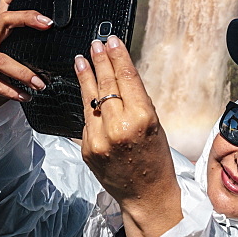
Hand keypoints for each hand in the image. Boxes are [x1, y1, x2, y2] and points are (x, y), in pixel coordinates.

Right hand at [0, 0, 53, 134]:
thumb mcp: (15, 70)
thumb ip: (29, 60)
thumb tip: (59, 57)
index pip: (4, 8)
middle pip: (2, 21)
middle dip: (25, 19)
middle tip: (47, 25)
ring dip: (22, 71)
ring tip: (39, 83)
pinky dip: (9, 89)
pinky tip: (23, 96)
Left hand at [74, 35, 181, 236]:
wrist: (146, 195)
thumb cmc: (156, 159)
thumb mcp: (154, 124)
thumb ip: (136, 101)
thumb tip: (119, 74)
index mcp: (141, 119)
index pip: (126, 79)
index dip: (118, 57)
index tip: (111, 41)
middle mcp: (118, 127)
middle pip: (106, 84)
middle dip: (100, 61)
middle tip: (95, 44)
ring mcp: (98, 139)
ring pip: (89, 99)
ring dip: (85, 77)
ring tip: (81, 59)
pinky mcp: (86, 148)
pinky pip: (86, 120)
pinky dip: (88, 105)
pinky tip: (86, 92)